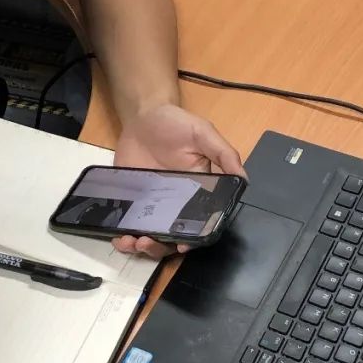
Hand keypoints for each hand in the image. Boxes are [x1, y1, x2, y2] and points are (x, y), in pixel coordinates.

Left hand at [113, 104, 246, 258]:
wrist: (143, 116)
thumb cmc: (177, 123)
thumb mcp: (203, 133)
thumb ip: (224, 154)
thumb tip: (244, 179)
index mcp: (199, 193)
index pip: (200, 224)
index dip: (193, 240)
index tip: (183, 246)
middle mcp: (177, 204)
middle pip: (172, 238)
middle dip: (160, 247)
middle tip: (146, 243)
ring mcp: (152, 205)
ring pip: (150, 236)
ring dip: (141, 247)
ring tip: (131, 242)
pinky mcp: (132, 202)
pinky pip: (129, 225)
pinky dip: (123, 237)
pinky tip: (119, 237)